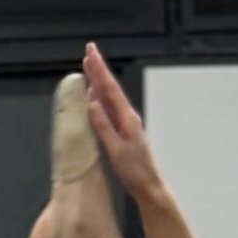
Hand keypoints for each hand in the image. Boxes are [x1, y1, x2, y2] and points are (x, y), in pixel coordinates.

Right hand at [81, 43, 163, 202]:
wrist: (148, 187)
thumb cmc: (135, 172)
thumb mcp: (116, 150)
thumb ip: (104, 126)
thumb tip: (92, 103)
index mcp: (127, 119)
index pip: (110, 89)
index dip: (99, 70)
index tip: (90, 53)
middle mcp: (127, 117)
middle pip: (110, 88)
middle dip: (98, 69)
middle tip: (89, 50)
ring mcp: (125, 124)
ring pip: (109, 96)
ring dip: (98, 80)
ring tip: (90, 66)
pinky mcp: (122, 131)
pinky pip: (108, 109)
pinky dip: (100, 97)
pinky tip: (95, 94)